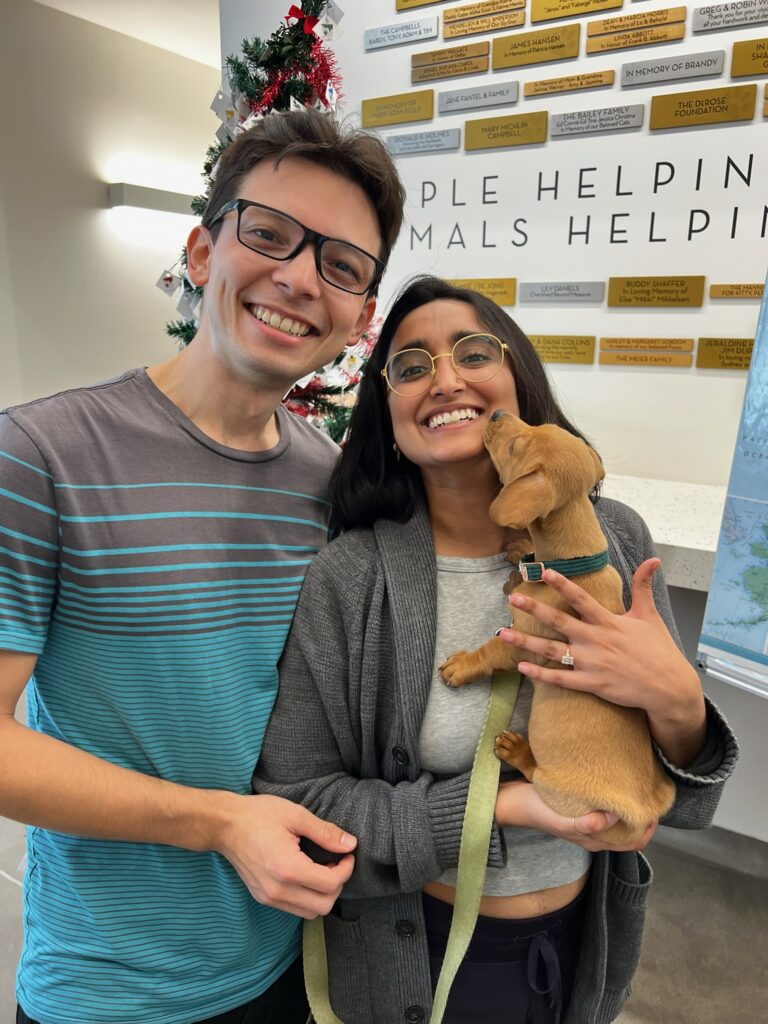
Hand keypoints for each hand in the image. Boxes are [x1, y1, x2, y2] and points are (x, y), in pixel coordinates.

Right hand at [216, 793, 356, 917]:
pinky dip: (308, 897)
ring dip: (323, 894)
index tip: (347, 853)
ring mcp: (269, 897)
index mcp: (287, 869)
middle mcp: (277, 890)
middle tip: (336, 862)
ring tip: (322, 869)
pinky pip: (294, 908)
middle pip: (324, 906)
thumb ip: (325, 832)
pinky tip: (307, 875)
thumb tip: (350, 844)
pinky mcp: (263, 898)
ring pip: (310, 912)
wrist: (225, 825)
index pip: (330, 884)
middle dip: (337, 885)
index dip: (346, 869)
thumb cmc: (259, 815)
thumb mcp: (296, 816)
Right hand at [495, 781, 656, 852]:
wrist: (512, 801)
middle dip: (643, 814)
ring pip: (619, 818)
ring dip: (630, 806)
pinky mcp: (580, 808)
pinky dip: (616, 799)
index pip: (635, 842)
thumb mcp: (563, 819)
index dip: (649, 828)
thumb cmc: (537, 810)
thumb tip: (616, 816)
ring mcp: (587, 821)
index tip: (656, 806)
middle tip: (650, 790)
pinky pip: (606, 807)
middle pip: (630, 829)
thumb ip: (588, 824)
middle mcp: (596, 834)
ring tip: (637, 784)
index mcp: (596, 841)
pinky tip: (615, 781)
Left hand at [499, 560, 705, 764]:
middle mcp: (597, 640)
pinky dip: (541, 675)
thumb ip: (643, 587)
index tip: (543, 572)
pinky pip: (561, 679)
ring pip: (552, 651)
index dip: (562, 584)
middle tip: (512, 598)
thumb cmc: (659, 650)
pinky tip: (522, 667)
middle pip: (559, 622)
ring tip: (502, 634)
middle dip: (534, 609)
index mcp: (609, 622)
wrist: (669, 688)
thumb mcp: (650, 616)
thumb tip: (653, 559)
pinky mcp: (593, 684)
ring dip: (526, 643)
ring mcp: (593, 663)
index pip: (581, 599)